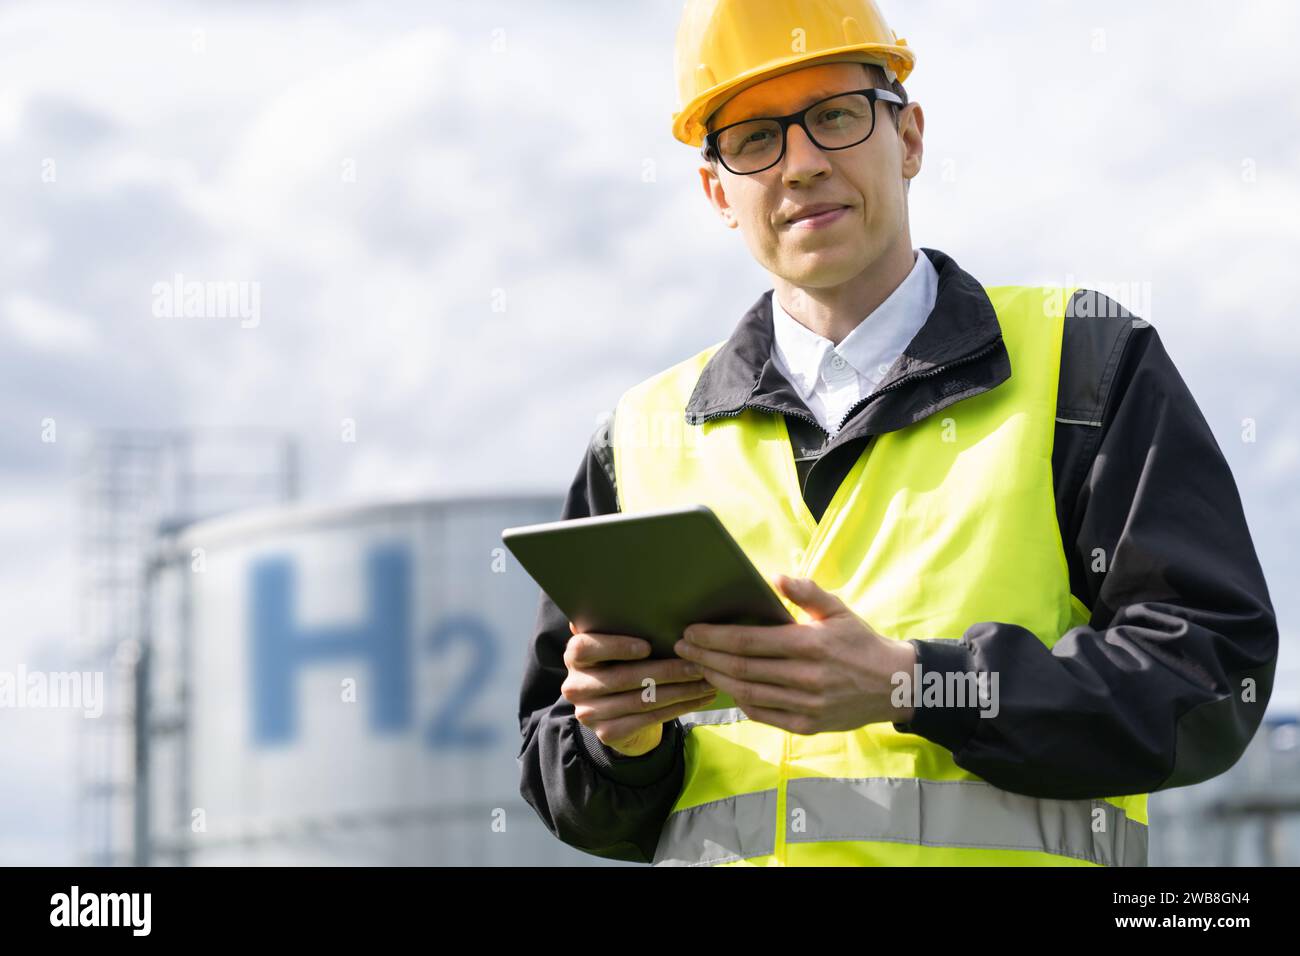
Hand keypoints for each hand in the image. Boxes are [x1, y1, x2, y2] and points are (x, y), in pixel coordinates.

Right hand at [562, 622, 717, 756]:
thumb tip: (638, 597)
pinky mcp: (607, 733)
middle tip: (697, 664)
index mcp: (575, 656)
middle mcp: (576, 685)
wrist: (615, 713)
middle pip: (623, 678)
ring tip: (707, 681)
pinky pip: (649, 719)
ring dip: (680, 691)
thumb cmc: (622, 664)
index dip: (615, 647)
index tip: (647, 646)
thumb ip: (619, 625)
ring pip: (641, 700)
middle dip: (666, 670)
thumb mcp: (616, 644)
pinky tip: (699, 699)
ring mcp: (589, 713)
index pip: (585, 648)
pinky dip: (679, 708)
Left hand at [673, 575, 916, 733]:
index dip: (714, 637)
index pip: (749, 641)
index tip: (691, 631)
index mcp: (810, 644)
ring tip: (697, 667)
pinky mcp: (807, 726)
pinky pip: (763, 714)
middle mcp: (806, 677)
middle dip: (705, 657)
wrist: (895, 686)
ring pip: (747, 693)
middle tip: (681, 649)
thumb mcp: (838, 610)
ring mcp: (806, 705)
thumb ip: (806, 592)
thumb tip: (773, 577)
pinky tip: (726, 688)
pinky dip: (740, 701)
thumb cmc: (860, 642)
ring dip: (716, 679)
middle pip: (741, 668)